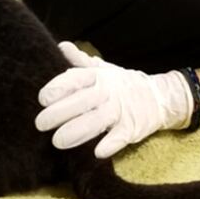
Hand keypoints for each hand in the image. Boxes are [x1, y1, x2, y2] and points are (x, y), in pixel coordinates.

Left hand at [34, 42, 193, 158]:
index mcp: (99, 76)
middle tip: (40, 123)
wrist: (159, 96)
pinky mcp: (132, 128)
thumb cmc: (122, 84)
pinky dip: (110, 144)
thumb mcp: (103, 70)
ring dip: (77, 131)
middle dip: (60, 112)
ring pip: (97, 121)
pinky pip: (120, 136)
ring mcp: (121, 110)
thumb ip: (80, 62)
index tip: (42, 98)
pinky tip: (97, 152)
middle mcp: (108, 92)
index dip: (59, 88)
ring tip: (58, 141)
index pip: (76, 79)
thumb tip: (61, 46)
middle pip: (82, 101)